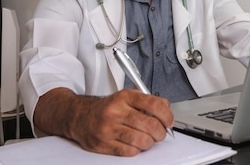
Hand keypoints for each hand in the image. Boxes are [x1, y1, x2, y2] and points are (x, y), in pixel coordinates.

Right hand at [35, 88, 173, 156]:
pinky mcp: (103, 144)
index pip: (154, 104)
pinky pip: (129, 151)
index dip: (167, 115)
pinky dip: (137, 150)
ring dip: (150, 142)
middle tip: (160, 133)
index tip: (169, 121)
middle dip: (160, 132)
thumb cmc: (107, 108)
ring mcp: (108, 128)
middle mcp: (116, 111)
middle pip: (150, 125)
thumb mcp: (127, 96)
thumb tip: (167, 109)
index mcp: (125, 97)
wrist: (80, 116)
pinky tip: (135, 144)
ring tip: (148, 139)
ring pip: (142, 140)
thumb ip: (148, 100)